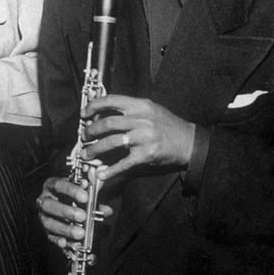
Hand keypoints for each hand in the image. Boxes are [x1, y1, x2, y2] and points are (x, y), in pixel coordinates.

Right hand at [36, 175, 113, 248]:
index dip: (71, 190)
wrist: (69, 208)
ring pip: (49, 222)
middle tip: (82, 216)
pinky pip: (50, 237)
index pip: (58, 185)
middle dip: (66, 211)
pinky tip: (66, 243)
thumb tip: (105, 195)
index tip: (85, 197)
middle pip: (49, 205)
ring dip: (64, 228)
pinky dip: (58, 240)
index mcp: (52, 186)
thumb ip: (94, 190)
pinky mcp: (46, 231)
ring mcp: (44, 216)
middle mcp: (44, 200)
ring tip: (80, 233)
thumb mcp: (85, 191)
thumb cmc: (76, 197)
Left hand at [81, 94, 195, 181]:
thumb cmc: (167, 124)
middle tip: (83, 137)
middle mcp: (141, 120)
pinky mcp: (147, 155)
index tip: (83, 114)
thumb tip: (102, 114)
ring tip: (87, 154)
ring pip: (111, 142)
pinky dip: (111, 170)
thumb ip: (129, 109)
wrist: (189, 142)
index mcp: (140, 105)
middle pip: (107, 123)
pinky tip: (102, 174)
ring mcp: (144, 138)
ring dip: (95, 149)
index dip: (93, 106)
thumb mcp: (150, 109)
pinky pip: (124, 163)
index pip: (111, 100)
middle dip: (90, 131)